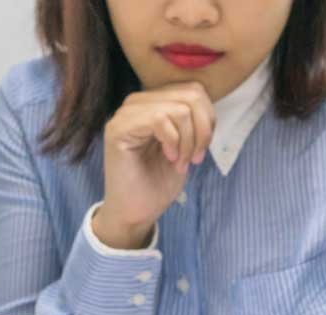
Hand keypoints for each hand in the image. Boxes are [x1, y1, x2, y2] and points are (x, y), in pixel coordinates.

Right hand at [92, 81, 215, 248]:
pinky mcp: (118, 129)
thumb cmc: (157, 183)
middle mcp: (137, 103)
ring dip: (188, 141)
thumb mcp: (185, 146)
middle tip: (195, 159)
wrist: (136, 212)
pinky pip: (160, 119)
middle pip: (191, 95)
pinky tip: (169, 159)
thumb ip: (192, 120)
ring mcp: (125, 114)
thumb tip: (206, 103)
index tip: (201, 151)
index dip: (208, 120)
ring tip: (181, 162)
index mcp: (153, 103)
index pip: (193, 90)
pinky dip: (173, 141)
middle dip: (201, 131)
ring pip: (179, 108)